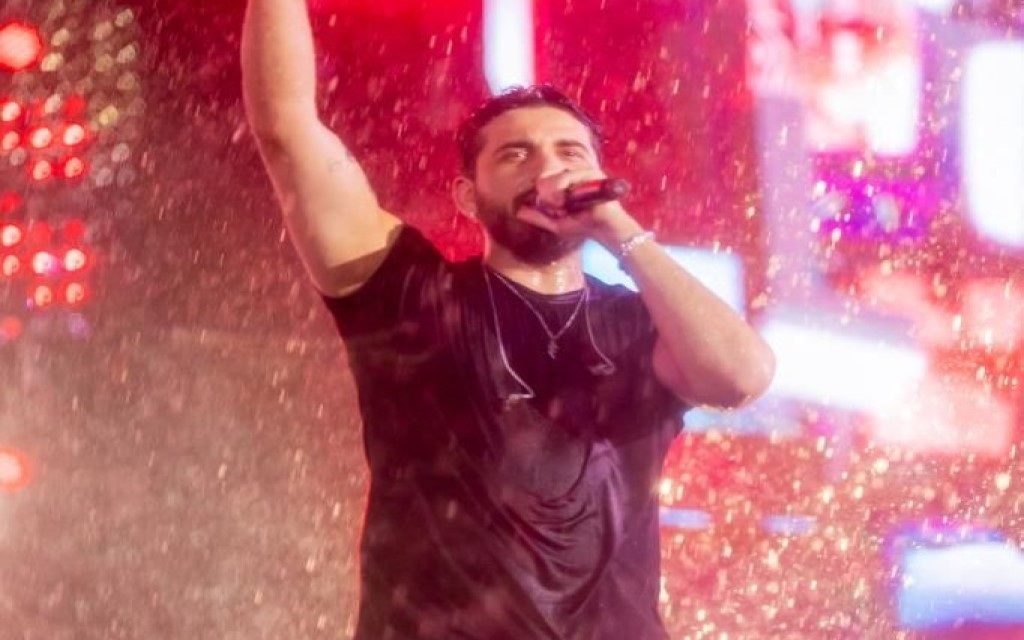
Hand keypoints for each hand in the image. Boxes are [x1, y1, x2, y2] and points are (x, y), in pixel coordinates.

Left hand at [516, 170, 644, 249]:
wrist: (607, 230)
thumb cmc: (583, 226)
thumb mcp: (557, 224)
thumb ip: (539, 217)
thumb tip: (519, 211)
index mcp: (563, 184)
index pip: (543, 181)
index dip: (541, 194)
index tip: (550, 209)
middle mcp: (572, 176)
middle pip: (547, 178)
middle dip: (547, 194)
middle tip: (556, 208)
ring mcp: (583, 173)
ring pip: (558, 176)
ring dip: (556, 194)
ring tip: (562, 206)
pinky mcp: (593, 173)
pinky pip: (573, 176)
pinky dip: (567, 189)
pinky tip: (569, 201)